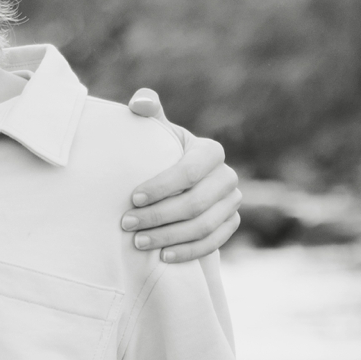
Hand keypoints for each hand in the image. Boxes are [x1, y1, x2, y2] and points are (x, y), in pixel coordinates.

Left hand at [123, 90, 240, 261]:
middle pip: (196, 203)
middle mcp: (228, 177)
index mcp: (210, 151)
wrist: (177, 181)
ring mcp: (233, 203)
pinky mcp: (231, 224)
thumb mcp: (155, 130)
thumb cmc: (160, 151)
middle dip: (159, 216)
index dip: (161, 187)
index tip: (133, 199)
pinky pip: (213, 243)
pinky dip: (188, 252)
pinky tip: (163, 257)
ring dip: (169, 237)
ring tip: (139, 242)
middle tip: (127, 225)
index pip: (189, 171)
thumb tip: (140, 102)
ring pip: (203, 226)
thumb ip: (147, 111)